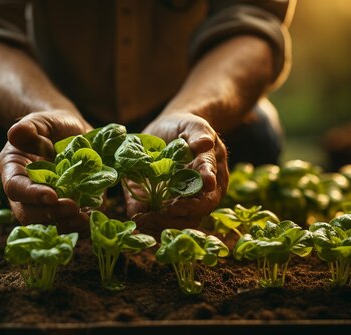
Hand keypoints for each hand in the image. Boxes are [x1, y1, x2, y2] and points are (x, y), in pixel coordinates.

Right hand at [0, 110, 92, 234]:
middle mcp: (23, 191)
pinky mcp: (61, 209)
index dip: (31, 194)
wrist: (71, 133)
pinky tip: (92, 220)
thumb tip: (15, 132)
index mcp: (12, 168)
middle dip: (50, 214)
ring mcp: (42, 203)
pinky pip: (65, 224)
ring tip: (85, 219)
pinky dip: (78, 226)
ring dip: (65, 224)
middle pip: (27, 212)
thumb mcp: (42, 120)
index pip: (15, 187)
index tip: (52, 195)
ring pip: (45, 224)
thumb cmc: (52, 125)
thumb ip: (30, 126)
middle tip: (74, 208)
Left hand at [127, 112, 228, 235]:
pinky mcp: (163, 205)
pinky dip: (149, 225)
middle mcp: (201, 195)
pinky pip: (160, 222)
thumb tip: (205, 143)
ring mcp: (183, 202)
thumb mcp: (194, 125)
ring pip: (178, 224)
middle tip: (155, 214)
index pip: (208, 196)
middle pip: (194, 216)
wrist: (168, 129)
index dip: (193, 204)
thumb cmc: (185, 127)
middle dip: (173, 217)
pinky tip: (137, 221)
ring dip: (160, 224)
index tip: (176, 205)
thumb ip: (200, 133)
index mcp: (213, 177)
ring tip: (142, 221)